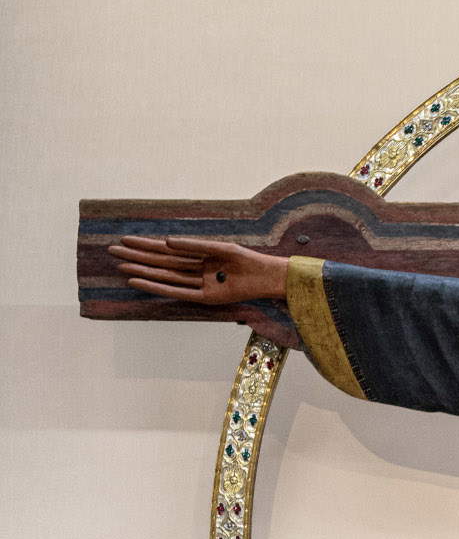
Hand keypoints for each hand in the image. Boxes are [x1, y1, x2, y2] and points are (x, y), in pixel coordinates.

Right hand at [107, 236, 299, 348]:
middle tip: (112, 252)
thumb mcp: (220, 248)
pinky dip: (160, 287)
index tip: (125, 240)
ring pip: (165, 276)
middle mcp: (195, 271)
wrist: (267, 276)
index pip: (166, 250)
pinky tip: (142, 282)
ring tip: (121, 266)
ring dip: (143, 271)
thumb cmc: (247, 259)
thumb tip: (166, 242)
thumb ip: (193, 246)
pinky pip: (178, 292)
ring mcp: (198, 285)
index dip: (145, 246)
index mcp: (198, 256)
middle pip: (160, 263)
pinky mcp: (205, 298)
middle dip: (137, 257)